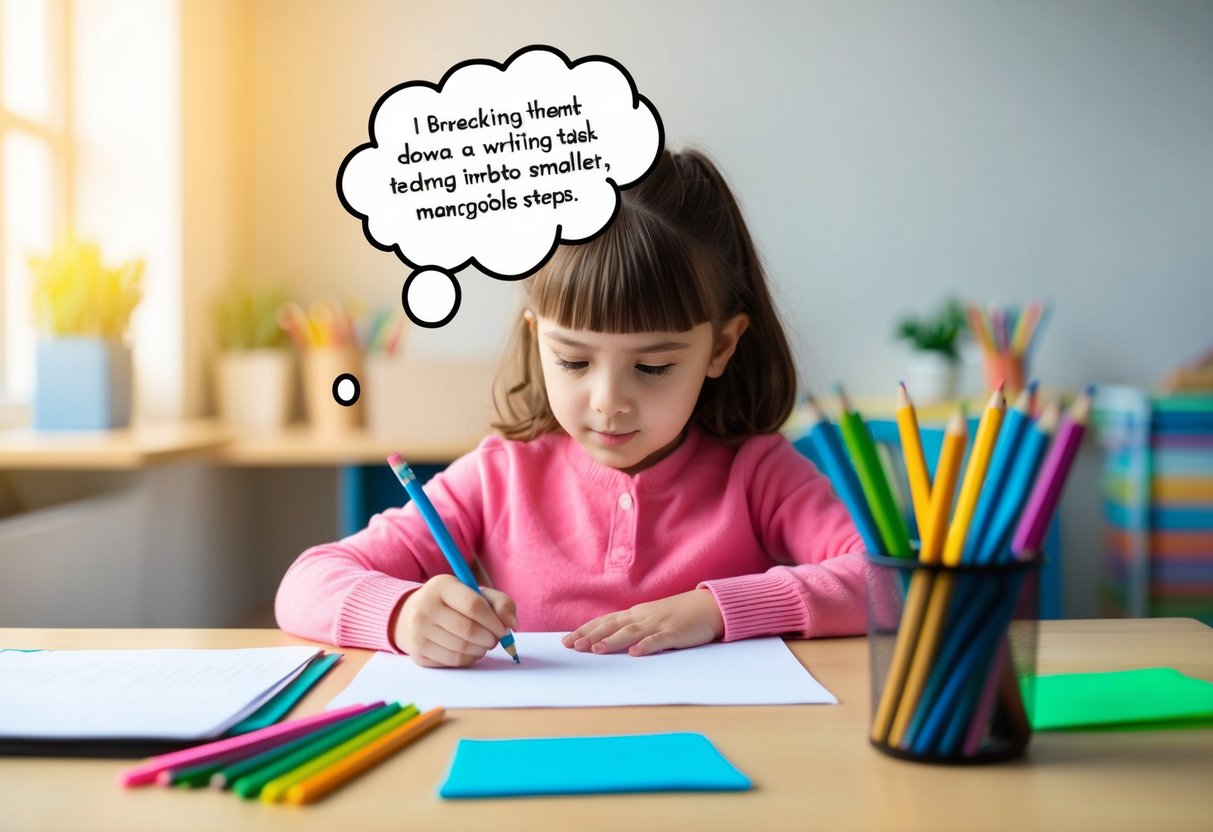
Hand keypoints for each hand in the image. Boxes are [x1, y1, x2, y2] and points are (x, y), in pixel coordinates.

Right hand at [391, 574, 517, 667]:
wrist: (410, 616)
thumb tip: (512, 625)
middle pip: (468, 630)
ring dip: (481, 650)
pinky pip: (453, 661)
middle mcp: (425, 607)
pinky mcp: (418, 652)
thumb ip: (500, 603)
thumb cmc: (452, 603)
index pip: (474, 605)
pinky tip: (471, 651)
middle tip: (495, 639)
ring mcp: (418, 631)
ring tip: (484, 644)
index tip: (504, 629)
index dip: (494, 621)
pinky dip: (469, 659)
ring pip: (461, 648)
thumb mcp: (475, 593)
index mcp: (441, 586)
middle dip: (490, 638)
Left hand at [561, 589, 724, 656]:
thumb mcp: (652, 618)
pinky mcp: (675, 632)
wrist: (709, 606)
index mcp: (636, 614)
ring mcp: (659, 623)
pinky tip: (635, 653)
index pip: (605, 621)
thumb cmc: (679, 614)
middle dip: (591, 636)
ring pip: (631, 632)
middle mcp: (643, 616)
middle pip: (612, 625)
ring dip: (612, 640)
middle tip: (571, 646)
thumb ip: (632, 626)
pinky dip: (646, 646)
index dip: (585, 630)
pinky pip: (659, 640)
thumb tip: (607, 639)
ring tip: (596, 650)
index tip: (566, 640)